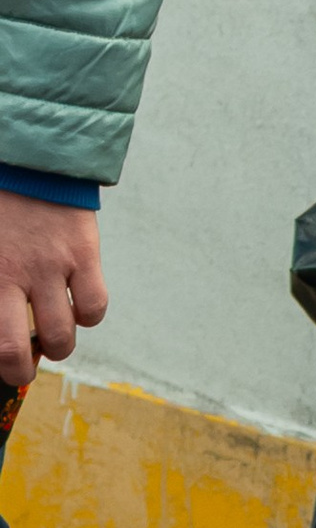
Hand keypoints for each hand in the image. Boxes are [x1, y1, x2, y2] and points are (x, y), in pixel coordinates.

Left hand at [0, 196, 104, 390]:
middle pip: (23, 351)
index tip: (7, 364)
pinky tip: (76, 305)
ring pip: (64, 336)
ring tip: (54, 332)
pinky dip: (88, 316)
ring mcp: (54, 267)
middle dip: (23, 370)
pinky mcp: (83, 254)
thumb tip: (0, 308)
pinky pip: (94, 307)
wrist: (28, 157)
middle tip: (25, 366)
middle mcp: (19, 277)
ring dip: (59, 346)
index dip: (5, 366)